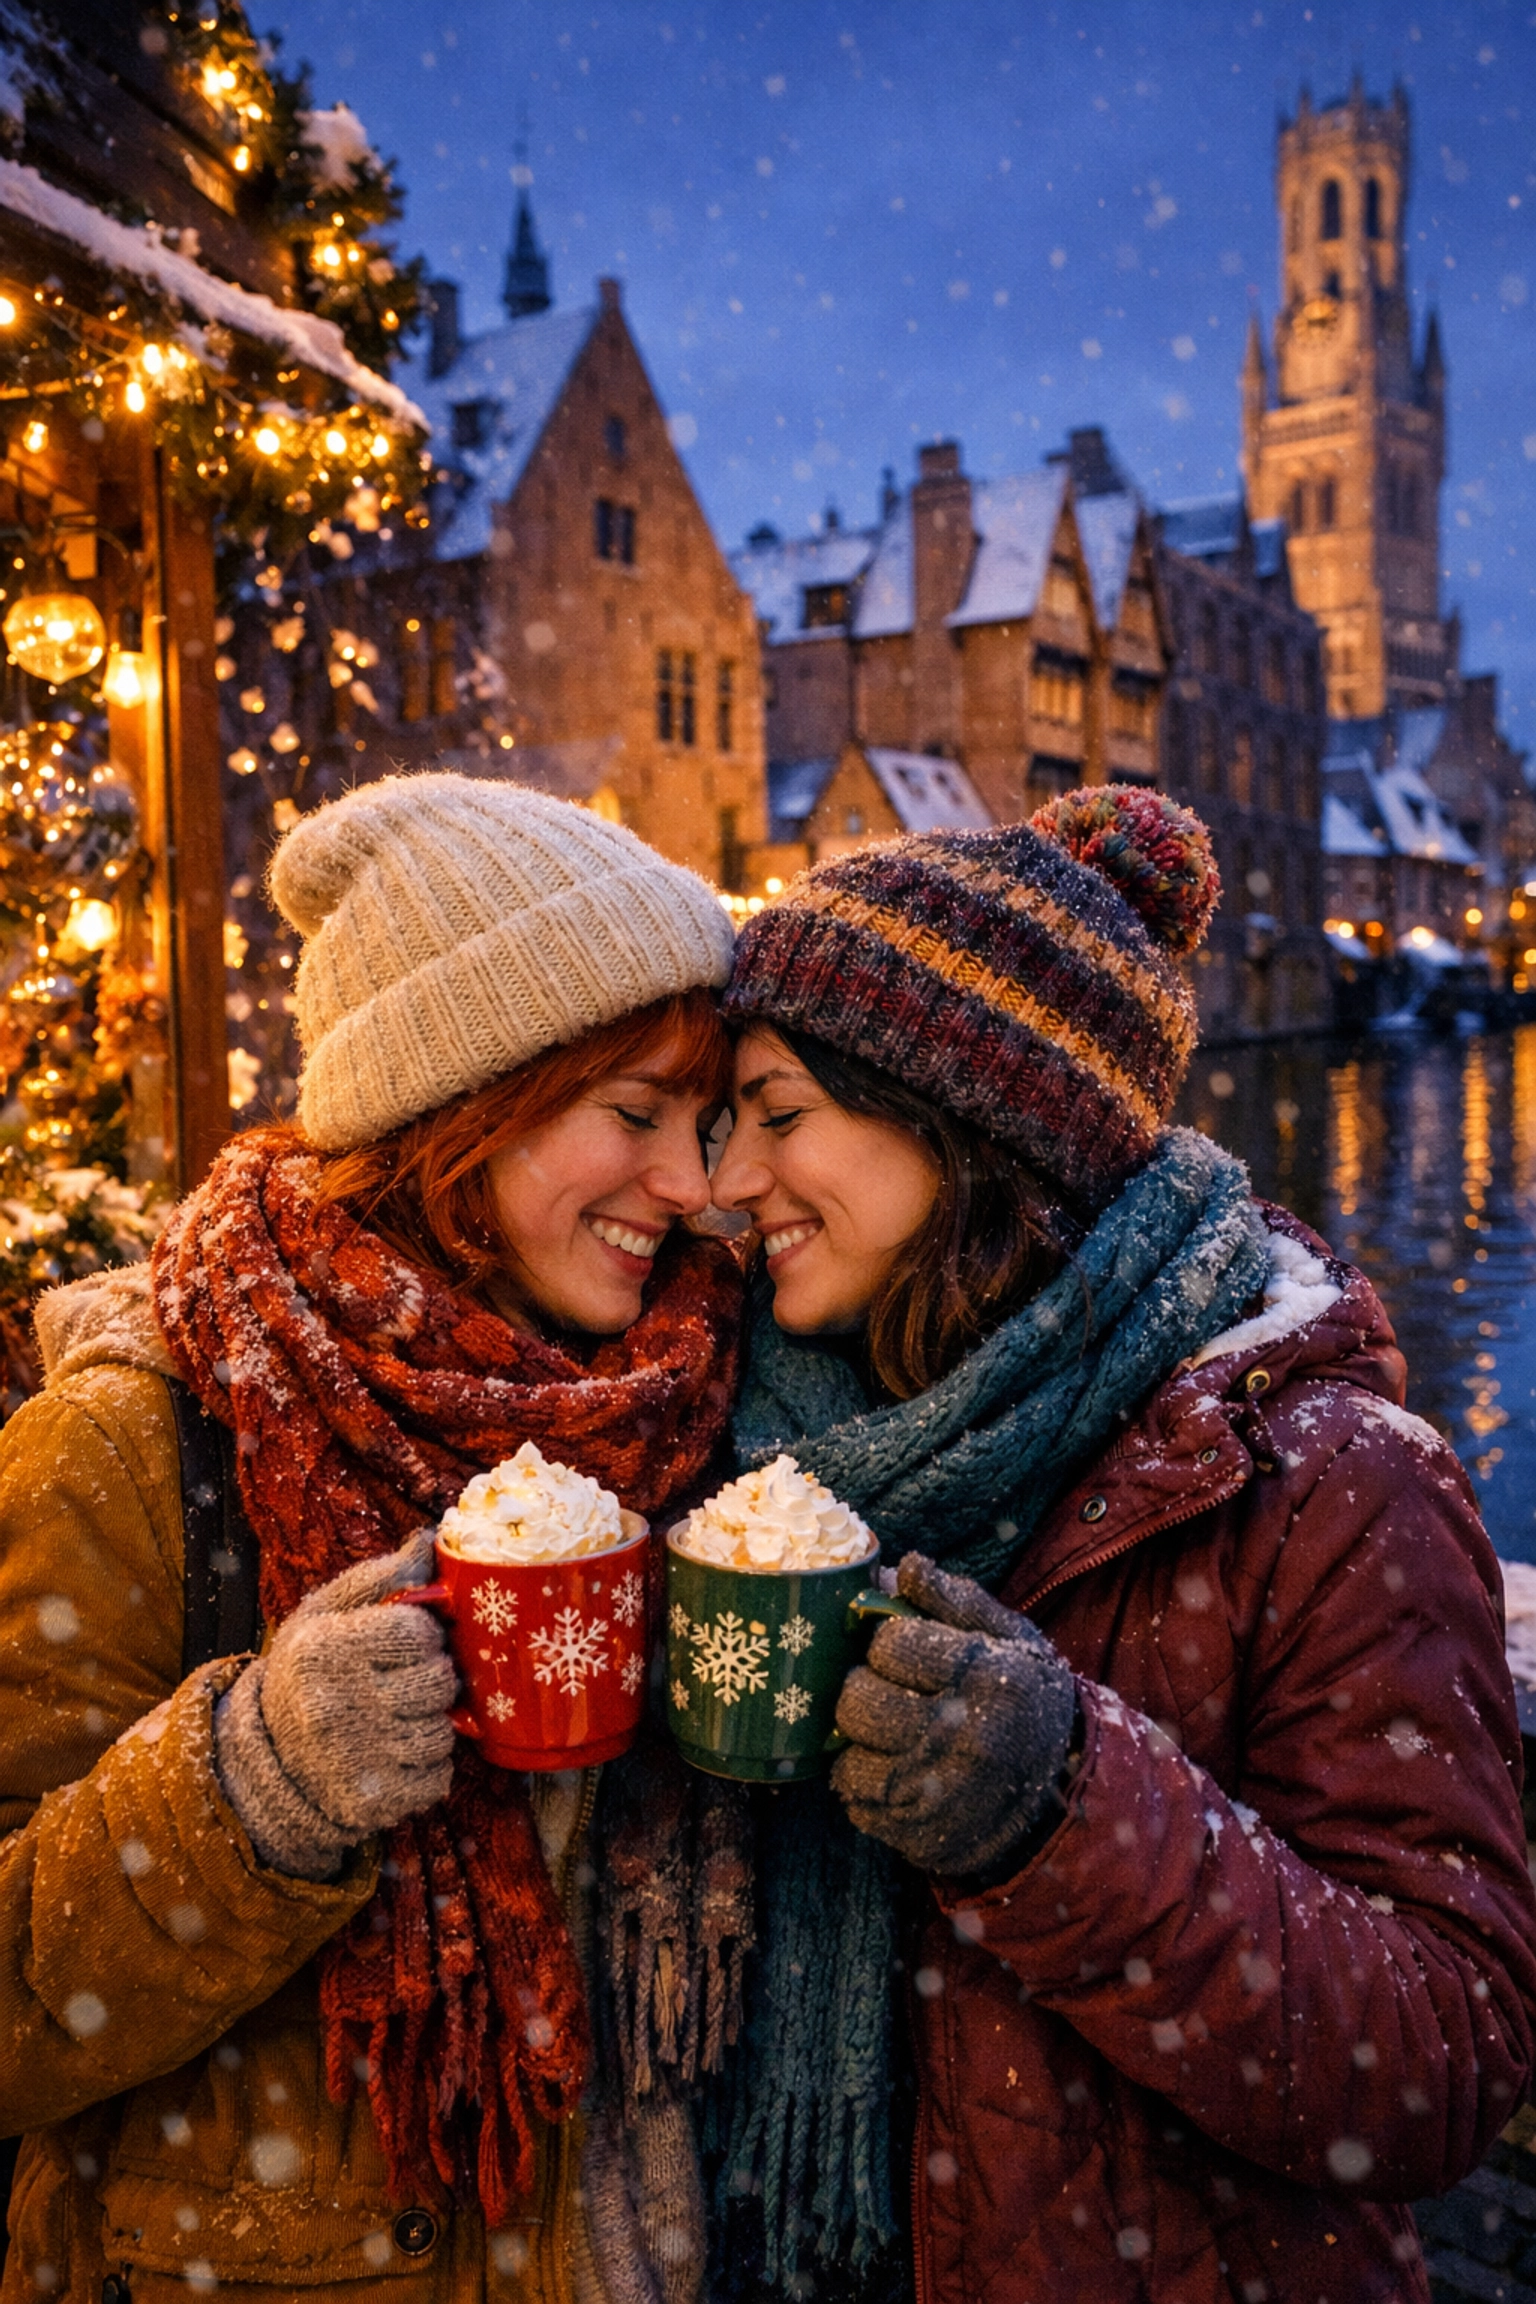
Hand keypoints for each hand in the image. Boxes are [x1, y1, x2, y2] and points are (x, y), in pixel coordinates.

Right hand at [215, 1529, 456, 1876]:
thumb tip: (429, 1540)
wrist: (266, 1759)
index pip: (417, 1631)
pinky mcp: (373, 1804)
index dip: (422, 1633)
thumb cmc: (308, 1673)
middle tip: (407, 1679)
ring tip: (401, 1716)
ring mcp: (357, 1760)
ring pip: (443, 1730)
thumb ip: (379, 1578)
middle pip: (439, 1680)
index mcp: (325, 1650)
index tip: (406, 1640)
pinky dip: (429, 1766)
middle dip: (433, 1675)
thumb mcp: (326, 1614)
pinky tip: (398, 1753)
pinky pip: (439, 1777)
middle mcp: (338, 1706)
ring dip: (432, 1722)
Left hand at [831, 1553, 1076, 1877]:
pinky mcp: (919, 1835)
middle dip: (863, 1688)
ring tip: (887, 1733)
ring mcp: (939, 1794)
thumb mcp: (1011, 1640)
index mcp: (986, 1678)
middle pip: (858, 1701)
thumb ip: (956, 1601)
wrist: (1064, 1793)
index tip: (903, 1650)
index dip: (886, 1641)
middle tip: (885, 1690)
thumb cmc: (1028, 1701)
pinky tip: (894, 1770)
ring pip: (848, 1756)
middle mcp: (962, 1738)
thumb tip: (904, 1566)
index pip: (889, 1643)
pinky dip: (863, 1784)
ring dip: (860, 1741)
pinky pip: (854, 1803)